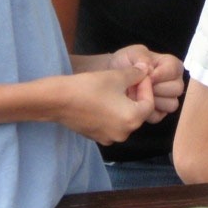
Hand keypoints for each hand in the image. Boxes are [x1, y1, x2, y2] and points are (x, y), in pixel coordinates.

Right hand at [36, 67, 155, 144]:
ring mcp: (108, 137)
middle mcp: (123, 134)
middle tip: (130, 79)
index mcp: (132, 120)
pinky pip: (112, 123)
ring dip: (124, 103)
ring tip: (117, 87)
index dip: (146, 87)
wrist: (58, 100)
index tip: (139, 75)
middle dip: (136, 95)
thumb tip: (145, 69)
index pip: (149, 103)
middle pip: (138, 113)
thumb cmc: (90, 87)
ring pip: (124, 118)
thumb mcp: (117, 76)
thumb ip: (135, 74)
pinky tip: (104, 98)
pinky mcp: (96, 136)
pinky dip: (113, 112)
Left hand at [110, 45, 184, 122]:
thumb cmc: (124, 62)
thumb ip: (142, 57)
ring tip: (139, 95)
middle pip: (177, 88)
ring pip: (171, 104)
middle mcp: (172, 82)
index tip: (149, 75)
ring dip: (154, 100)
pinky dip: (148, 112)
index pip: (176, 69)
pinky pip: (160, 116)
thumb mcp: (132, 53)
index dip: (163, 73)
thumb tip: (150, 70)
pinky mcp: (158, 112)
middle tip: (142, 86)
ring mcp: (167, 98)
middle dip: (158, 88)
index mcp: (169, 65)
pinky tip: (137, 104)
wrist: (111, 75)